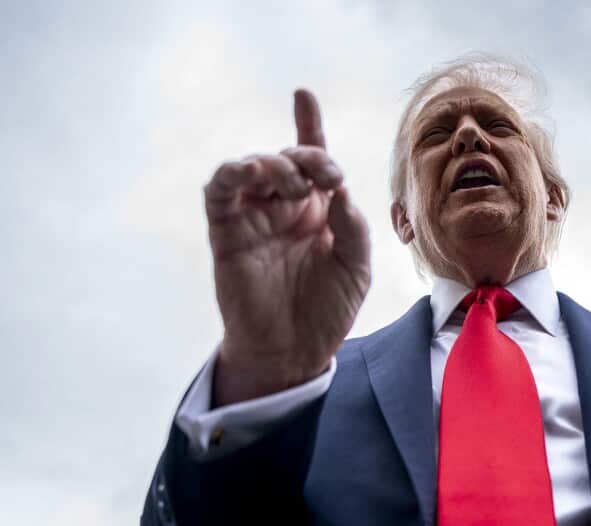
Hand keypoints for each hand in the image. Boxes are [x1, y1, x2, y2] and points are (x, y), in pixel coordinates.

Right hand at [204, 89, 370, 406]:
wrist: (297, 351)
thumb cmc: (328, 308)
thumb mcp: (356, 264)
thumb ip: (351, 223)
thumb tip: (338, 188)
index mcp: (319, 210)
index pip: (312, 160)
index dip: (307, 125)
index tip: (302, 95)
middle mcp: (285, 207)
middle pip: (287, 158)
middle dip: (308, 156)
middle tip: (326, 178)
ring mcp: (254, 218)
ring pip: (252, 168)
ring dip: (274, 163)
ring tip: (296, 186)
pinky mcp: (226, 233)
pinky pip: (219, 192)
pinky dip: (231, 174)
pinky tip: (249, 172)